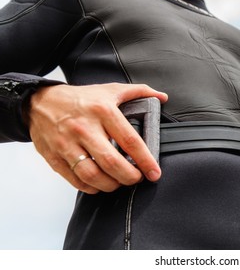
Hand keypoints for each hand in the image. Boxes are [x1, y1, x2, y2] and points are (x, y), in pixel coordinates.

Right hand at [28, 83, 167, 193]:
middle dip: (130, 177)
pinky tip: (100, 184)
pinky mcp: (54, 157)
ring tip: (119, 182)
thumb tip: (162, 97)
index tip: (154, 173)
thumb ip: (139, 92)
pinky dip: (91, 187)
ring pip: (93, 175)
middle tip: (137, 178)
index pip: (130, 141)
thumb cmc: (79, 98)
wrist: (39, 102)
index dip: (145, 161)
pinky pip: (76, 180)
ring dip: (111, 185)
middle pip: (112, 162)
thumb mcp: (110, 89)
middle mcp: (84, 128)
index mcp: (102, 111)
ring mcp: (67, 144)